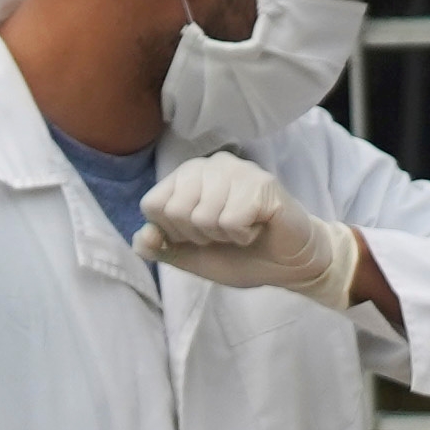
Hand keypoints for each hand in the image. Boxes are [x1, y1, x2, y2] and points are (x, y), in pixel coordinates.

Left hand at [137, 150, 364, 310]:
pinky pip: (231, 220)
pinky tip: (258, 229)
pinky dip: (245, 236)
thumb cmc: (243, 255)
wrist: (289, 265)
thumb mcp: (193, 257)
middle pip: (176, 211)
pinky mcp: (261, 183)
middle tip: (225, 234)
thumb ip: (163, 248)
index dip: (174, 233)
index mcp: (186, 177)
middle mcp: (208, 165)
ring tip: (243, 230)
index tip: (201, 236)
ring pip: (204, 217)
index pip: (152, 205)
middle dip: (200, 237)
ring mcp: (236, 170)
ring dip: (225, 237)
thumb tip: (140, 239)